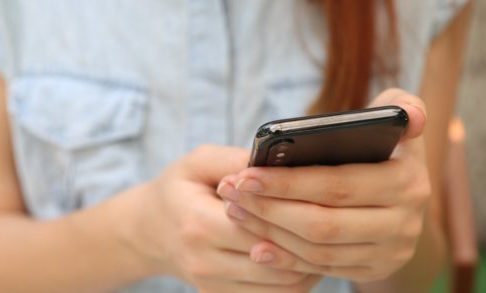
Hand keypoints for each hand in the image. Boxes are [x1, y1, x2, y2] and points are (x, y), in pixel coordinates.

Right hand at [125, 145, 319, 291]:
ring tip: (326, 237)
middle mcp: (205, 263)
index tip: (320, 196)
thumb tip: (277, 161)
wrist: (151, 231)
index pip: (260, 226)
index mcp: (198, 224)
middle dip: (310, 240)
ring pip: (283, 286)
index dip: (294, 212)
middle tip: (334, 218)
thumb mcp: (198, 162)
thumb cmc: (180, 190)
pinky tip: (307, 254)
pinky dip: (297, 278)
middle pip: (277, 260)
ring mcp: (214, 286)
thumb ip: (235, 160)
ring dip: (311, 263)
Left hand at [217, 89, 430, 282]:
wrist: (403, 197)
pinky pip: (323, 269)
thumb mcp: (397, 121)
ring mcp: (390, 252)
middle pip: (323, 223)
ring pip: (318, 249)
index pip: (337, 185)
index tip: (246, 174)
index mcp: (407, 181)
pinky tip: (258, 244)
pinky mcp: (374, 270)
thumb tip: (411, 117)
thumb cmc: (385, 148)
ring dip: (271, 232)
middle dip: (270, 209)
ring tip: (237, 211)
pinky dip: (287, 258)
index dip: (288, 182)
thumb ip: (401, 104)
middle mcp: (404, 223)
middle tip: (232, 193)